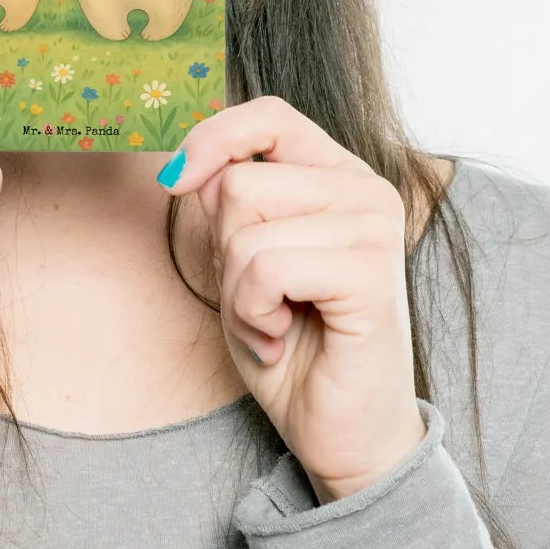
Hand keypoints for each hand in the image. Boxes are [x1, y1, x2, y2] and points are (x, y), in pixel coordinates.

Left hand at [165, 97, 424, 501]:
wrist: (340, 432)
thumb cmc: (292, 345)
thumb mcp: (241, 260)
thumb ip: (228, 204)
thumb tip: (193, 167)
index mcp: (337, 176)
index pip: (269, 116)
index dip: (212, 139)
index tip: (175, 181)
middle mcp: (366, 191)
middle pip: (239, 182)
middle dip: (224, 251)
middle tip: (259, 301)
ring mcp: (375, 229)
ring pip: (246, 228)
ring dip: (237, 291)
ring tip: (274, 322)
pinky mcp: (373, 275)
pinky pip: (267, 267)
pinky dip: (254, 312)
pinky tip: (283, 338)